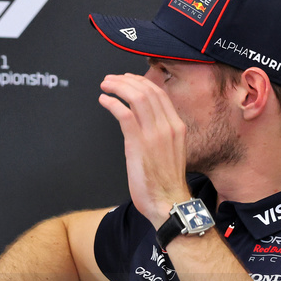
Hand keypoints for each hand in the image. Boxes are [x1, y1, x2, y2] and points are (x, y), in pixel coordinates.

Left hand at [97, 72, 193, 225]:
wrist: (167, 201)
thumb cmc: (165, 181)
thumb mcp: (169, 150)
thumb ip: (158, 133)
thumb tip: (141, 122)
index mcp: (177, 126)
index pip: (159, 94)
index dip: (141, 82)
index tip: (127, 79)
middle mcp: (168, 126)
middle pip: (147, 91)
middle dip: (126, 80)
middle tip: (111, 79)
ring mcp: (154, 134)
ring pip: (136, 98)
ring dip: (118, 87)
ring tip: (105, 85)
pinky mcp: (138, 144)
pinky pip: (124, 114)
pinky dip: (112, 103)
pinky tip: (104, 101)